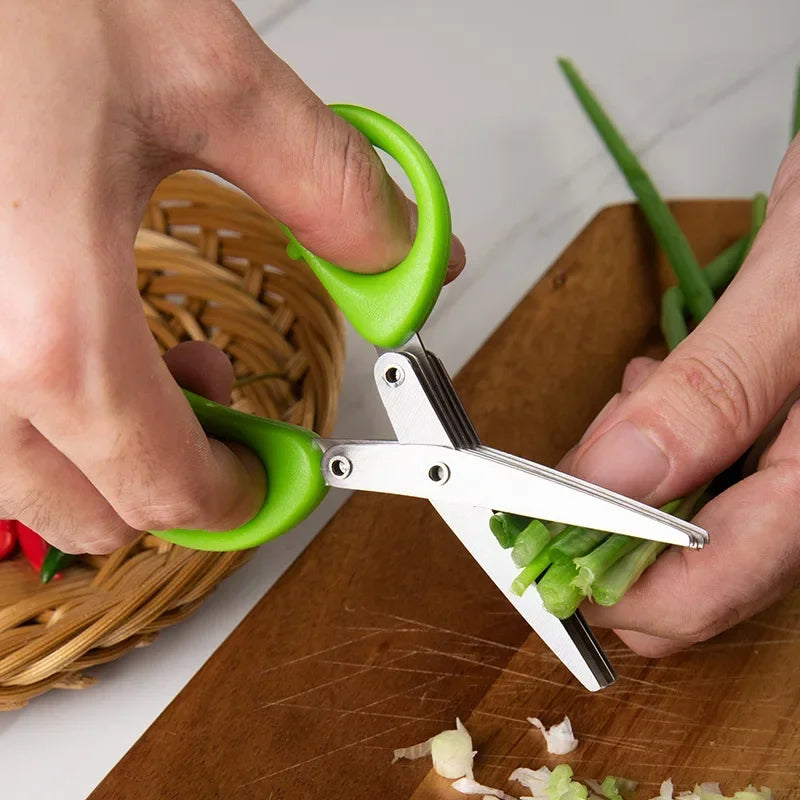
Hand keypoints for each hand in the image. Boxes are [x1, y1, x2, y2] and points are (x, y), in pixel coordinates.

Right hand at [0, 0, 464, 553]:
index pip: (169, 489)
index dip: (243, 497)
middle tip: (225, 404)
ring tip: (152, 362)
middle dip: (174, 479)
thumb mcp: (206, 77)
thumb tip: (401, 256)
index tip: (279, 474)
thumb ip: (328, 186)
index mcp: (48, 325)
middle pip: (90, 514)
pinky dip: (39, 413)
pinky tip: (70, 336)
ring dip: (103, 452)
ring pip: (23, 485)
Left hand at [559, 136, 799, 655]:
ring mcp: (788, 472)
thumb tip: (613, 477)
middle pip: (687, 575)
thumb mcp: (789, 296)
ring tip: (641, 388)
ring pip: (687, 526)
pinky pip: (704, 474)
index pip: (704, 592)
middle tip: (581, 450)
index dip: (602, 587)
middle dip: (609, 520)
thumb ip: (713, 391)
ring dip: (631, 474)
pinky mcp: (773, 443)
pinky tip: (663, 382)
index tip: (534, 538)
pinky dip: (661, 440)